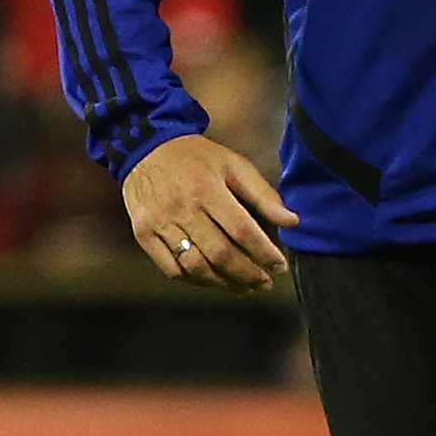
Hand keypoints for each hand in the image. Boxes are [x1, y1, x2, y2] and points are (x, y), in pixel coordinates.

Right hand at [121, 133, 297, 289]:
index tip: (280, 266)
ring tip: (244, 287)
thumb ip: (263, 195)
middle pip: (219, 253)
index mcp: (207, 188)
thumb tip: (292, 221)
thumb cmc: (196, 158)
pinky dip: (195, 281)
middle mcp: (182, 208)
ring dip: (224, 283)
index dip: (263, 252)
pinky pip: (171, 269)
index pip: (241, 229)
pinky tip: (213, 281)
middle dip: (247, 273)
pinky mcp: (144, 235)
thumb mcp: (233, 165)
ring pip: (195, 266)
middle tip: (265, 282)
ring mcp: (159, 224)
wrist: (145, 148)